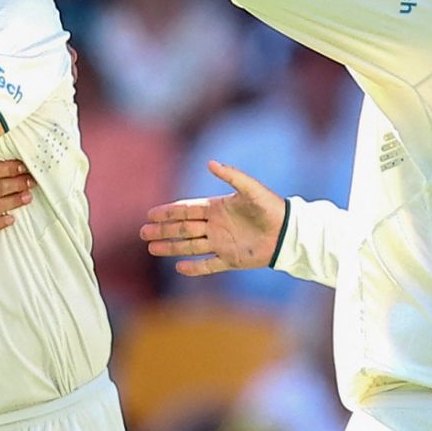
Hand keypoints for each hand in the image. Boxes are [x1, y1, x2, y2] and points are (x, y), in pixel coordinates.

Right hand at [140, 160, 285, 275]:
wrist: (287, 231)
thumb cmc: (270, 205)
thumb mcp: (250, 188)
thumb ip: (231, 175)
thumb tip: (209, 162)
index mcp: (216, 208)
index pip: (186, 209)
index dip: (168, 212)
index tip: (150, 214)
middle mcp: (215, 226)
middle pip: (182, 228)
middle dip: (163, 230)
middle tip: (143, 233)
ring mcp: (221, 243)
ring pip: (190, 246)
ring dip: (171, 247)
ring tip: (152, 249)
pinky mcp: (231, 260)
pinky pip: (208, 265)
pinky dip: (194, 268)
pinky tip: (179, 267)